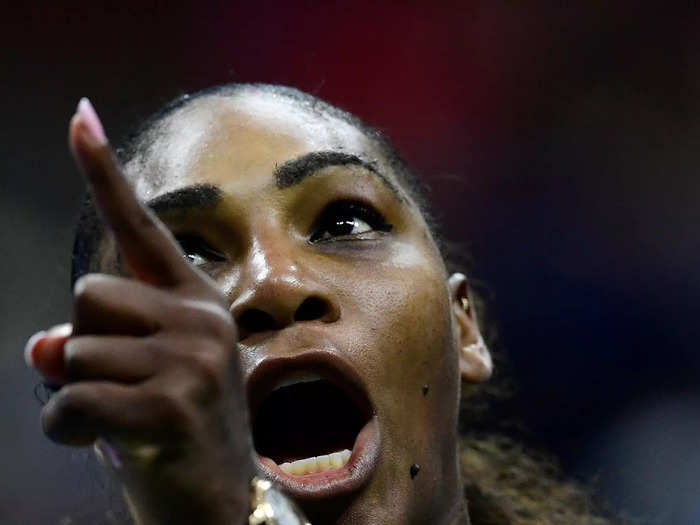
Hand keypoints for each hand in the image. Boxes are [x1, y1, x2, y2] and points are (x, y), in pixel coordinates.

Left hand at [26, 99, 252, 524]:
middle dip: (85, 346)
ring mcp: (192, 359)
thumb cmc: (176, 430)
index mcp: (198, 302)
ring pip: (74, 350)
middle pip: (87, 298)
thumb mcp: (137, 376)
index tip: (78, 115)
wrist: (220, 505)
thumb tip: (44, 344)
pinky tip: (107, 443)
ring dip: (76, 391)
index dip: (105, 171)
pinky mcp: (169, 404)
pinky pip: (70, 399)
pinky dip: (67, 428)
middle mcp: (203, 318)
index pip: (143, 227)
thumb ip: (93, 343)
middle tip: (125, 387)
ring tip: (124, 419)